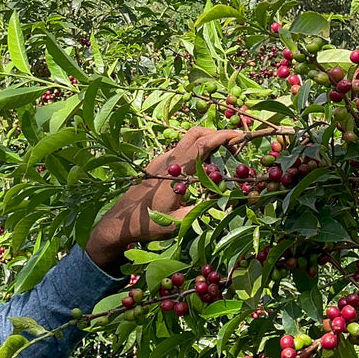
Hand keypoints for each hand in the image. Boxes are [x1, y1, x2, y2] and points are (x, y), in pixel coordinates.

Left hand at [84, 126, 243, 273]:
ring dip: (206, 143)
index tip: (239, 137)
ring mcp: (161, 160)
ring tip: (219, 162)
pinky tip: (200, 172)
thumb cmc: (148, 224)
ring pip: (188, 140)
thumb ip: (201, 212)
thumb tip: (226, 204)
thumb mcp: (177, 223)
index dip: (222, 137)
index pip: (202, 145)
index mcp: (175, 171)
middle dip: (217, 135)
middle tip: (233, 149)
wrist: (119, 223)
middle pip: (196, 133)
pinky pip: (180, 151)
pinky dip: (195, 153)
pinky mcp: (157, 164)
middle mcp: (168, 160)